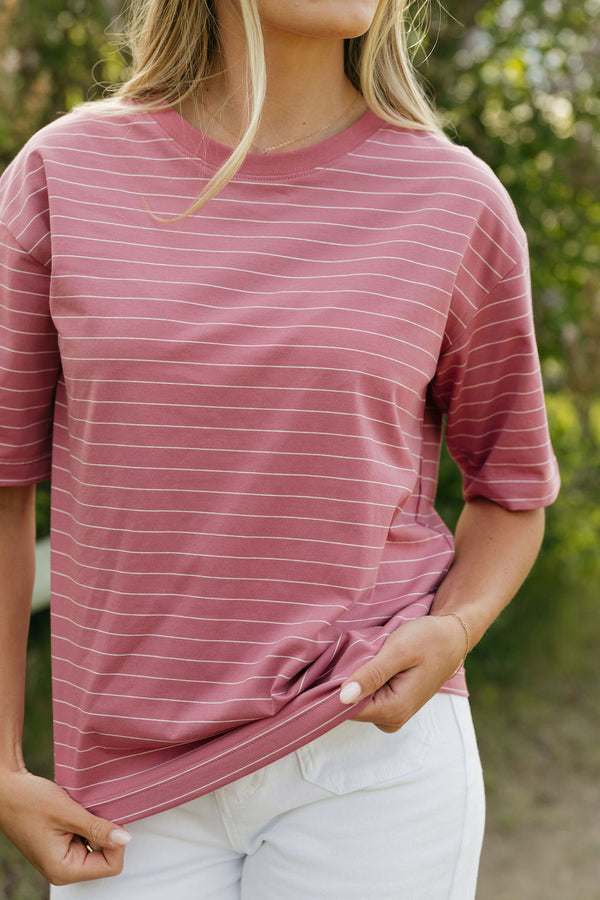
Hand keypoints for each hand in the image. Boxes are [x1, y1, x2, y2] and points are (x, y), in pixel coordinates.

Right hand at [0, 768, 130, 884]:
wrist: (7, 789)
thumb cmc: (29, 800)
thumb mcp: (67, 812)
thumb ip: (97, 828)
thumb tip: (125, 839)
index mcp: (63, 869)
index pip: (110, 865)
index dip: (116, 842)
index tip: (109, 818)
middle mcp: (64, 869)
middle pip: (106, 857)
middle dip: (106, 833)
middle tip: (92, 812)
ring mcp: (63, 858)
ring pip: (98, 846)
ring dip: (96, 827)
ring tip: (81, 811)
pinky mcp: (63, 846)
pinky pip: (88, 838)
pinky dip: (88, 824)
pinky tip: (78, 811)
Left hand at [338, 615, 466, 732]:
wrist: (451, 637)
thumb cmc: (428, 640)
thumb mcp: (398, 651)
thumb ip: (371, 675)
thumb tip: (343, 698)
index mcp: (394, 710)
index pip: (346, 709)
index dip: (337, 686)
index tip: (341, 662)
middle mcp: (392, 719)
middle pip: (351, 707)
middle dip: (349, 681)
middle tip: (362, 654)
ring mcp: (393, 714)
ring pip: (358, 701)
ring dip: (358, 679)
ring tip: (372, 656)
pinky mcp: (392, 705)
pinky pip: (367, 697)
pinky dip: (366, 680)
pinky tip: (375, 664)